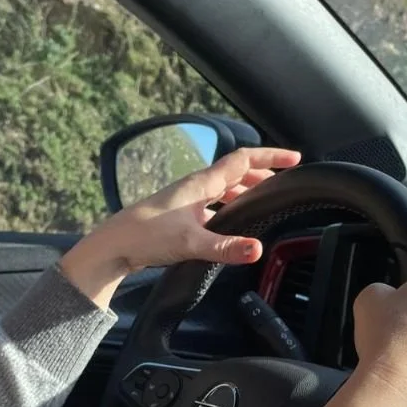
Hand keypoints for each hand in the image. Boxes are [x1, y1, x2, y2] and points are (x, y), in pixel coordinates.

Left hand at [59, 147, 301, 307]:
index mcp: (200, 184)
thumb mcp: (190, 243)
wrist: (111, 246)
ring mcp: (185, 200)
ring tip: (264, 199)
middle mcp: (194, 187)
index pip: (242, 160)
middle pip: (234, 172)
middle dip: (261, 174)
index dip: (270, 157)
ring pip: (223, 188)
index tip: (295, 159)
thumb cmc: (145, 237)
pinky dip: (228, 206)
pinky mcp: (178, 215)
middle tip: (285, 182)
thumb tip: (257, 249)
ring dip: (245, 190)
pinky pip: (212, 203)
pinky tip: (231, 222)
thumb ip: (225, 247)